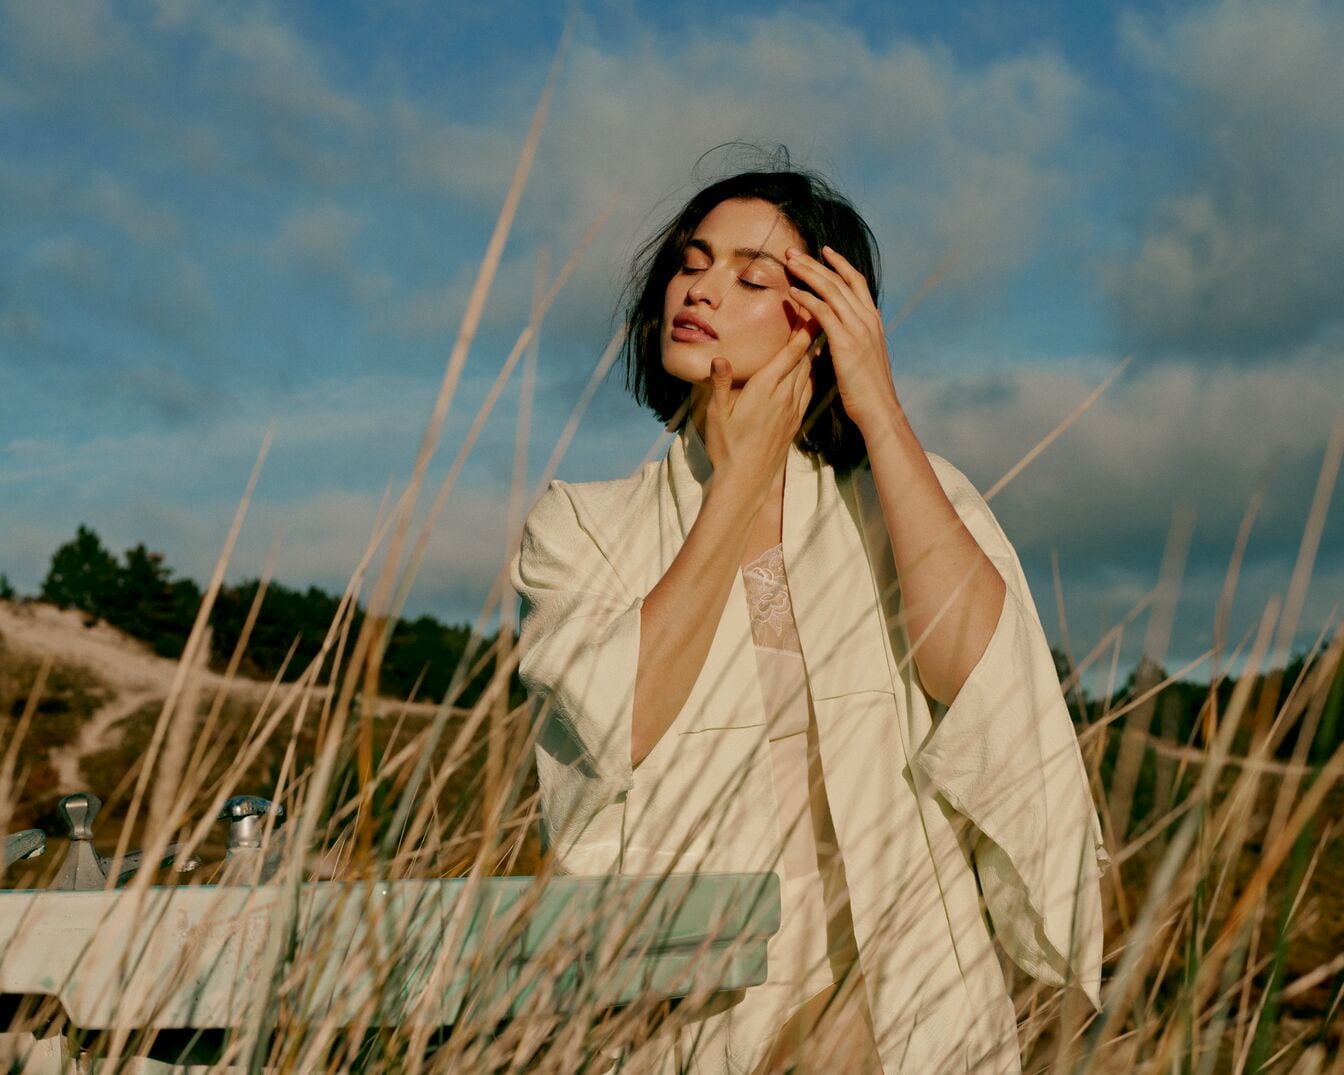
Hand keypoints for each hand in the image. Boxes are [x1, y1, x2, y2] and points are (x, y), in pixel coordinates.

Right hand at [701, 321, 816, 500]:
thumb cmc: (727, 447)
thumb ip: (720, 385)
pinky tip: (816, 364)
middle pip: (805, 356)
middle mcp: (785, 395)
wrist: (747, 481)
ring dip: (817, 348)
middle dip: (813, 330)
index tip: (807, 305)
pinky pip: (810, 388)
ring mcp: (794, 408)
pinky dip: (815, 370)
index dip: (801, 327)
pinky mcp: (796, 419)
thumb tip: (719, 359)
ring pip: (811, 370)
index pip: (790, 351)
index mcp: (765, 389)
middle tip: (820, 306)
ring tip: (823, 327)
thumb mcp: (716, 415)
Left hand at [783, 246, 899, 435]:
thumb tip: (843, 333)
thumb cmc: (869, 389)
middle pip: (840, 280)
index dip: (840, 264)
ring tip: (789, 262)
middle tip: (793, 251)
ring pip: (831, 290)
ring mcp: (858, 329)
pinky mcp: (846, 342)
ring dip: (808, 273)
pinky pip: (824, 313)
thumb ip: (856, 339)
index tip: (824, 251)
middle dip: (815, 262)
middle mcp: (868, 319)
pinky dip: (807, 299)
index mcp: (873, 320)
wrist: (880, 409)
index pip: (856, 282)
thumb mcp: (866, 357)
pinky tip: (792, 292)